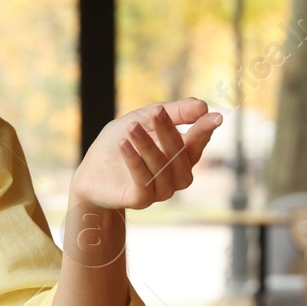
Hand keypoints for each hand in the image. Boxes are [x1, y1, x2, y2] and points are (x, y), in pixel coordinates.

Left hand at [68, 98, 221, 212]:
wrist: (92, 172)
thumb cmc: (120, 141)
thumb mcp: (144, 119)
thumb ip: (174, 112)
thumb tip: (203, 106)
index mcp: (181, 153)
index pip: (198, 141)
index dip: (205, 129)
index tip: (214, 116)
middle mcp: (177, 174)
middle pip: (181, 153)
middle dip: (168, 131)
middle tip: (156, 111)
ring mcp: (162, 189)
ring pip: (163, 167)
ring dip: (147, 145)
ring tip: (131, 128)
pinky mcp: (142, 200)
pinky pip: (144, 180)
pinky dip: (135, 161)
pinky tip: (124, 145)